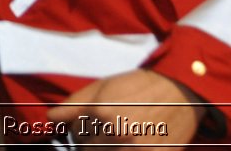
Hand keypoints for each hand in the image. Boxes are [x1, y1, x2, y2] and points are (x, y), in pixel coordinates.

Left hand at [46, 70, 204, 144]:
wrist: (179, 90)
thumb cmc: (137, 86)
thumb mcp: (102, 87)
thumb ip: (74, 104)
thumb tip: (51, 119)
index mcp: (100, 115)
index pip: (76, 135)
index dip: (80, 129)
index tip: (91, 122)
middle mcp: (116, 135)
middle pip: (90, 149)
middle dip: (92, 141)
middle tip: (106, 130)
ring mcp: (136, 150)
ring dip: (108, 147)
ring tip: (119, 135)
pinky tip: (132, 142)